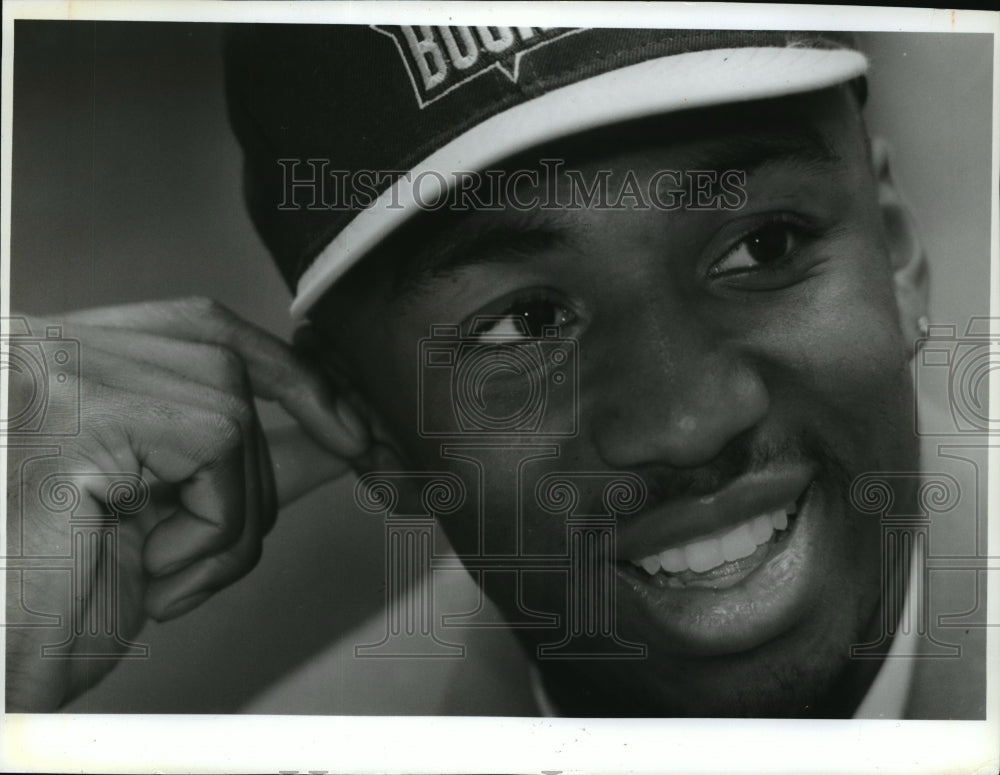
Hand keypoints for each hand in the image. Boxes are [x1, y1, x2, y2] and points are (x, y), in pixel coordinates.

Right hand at [4, 298, 367, 710]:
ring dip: (231, 516)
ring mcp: (57, 372)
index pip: (201, 326)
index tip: (351, 426)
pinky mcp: (74, 415)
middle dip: (269, 459)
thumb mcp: (177, 517)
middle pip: (224, 362)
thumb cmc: (58, 606)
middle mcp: (53, 348)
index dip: (287, 370)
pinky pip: (214, 444)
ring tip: (168, 572)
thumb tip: (338, 436)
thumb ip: (250, 467)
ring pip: (229, 411)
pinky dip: (211, 525)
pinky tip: (149, 569)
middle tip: (226, 546)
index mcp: (73, 366)